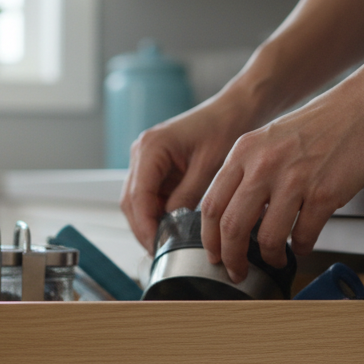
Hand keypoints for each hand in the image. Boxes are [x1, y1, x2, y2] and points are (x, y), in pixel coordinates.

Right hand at [120, 99, 258, 249]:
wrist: (233, 111)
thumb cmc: (223, 128)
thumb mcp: (208, 167)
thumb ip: (187, 197)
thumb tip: (173, 226)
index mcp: (151, 147)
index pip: (138, 196)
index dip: (145, 226)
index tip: (157, 246)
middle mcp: (141, 152)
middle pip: (131, 202)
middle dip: (143, 229)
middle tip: (160, 252)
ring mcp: (145, 160)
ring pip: (136, 202)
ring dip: (148, 223)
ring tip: (166, 244)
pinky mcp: (154, 167)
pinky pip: (149, 197)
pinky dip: (156, 214)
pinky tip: (171, 228)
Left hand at [199, 77, 363, 282]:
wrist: (363, 108)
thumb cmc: (319, 126)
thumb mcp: (268, 140)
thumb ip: (246, 172)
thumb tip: (232, 214)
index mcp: (243, 152)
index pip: (212, 205)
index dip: (210, 238)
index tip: (215, 254)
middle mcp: (263, 165)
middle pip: (232, 227)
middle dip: (232, 258)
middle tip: (237, 271)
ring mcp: (294, 180)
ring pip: (268, 238)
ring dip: (270, 257)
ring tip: (275, 259)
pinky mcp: (323, 193)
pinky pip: (304, 236)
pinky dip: (302, 248)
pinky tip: (303, 245)